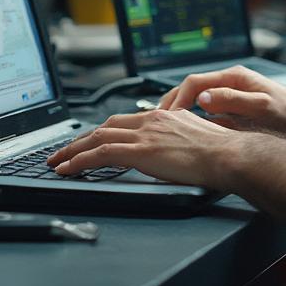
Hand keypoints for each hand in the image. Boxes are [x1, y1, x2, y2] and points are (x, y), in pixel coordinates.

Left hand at [47, 109, 239, 188]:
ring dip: (72, 151)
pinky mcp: (141, 151)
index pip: (124, 122)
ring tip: (56, 162)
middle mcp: (151, 120)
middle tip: (64, 151)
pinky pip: (101, 154)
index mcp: (164, 116)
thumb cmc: (222, 152)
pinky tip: (68, 169)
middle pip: (106, 127)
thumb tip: (177, 147)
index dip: (102, 132)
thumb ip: (181, 137)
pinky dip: (80, 160)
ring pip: (97, 138)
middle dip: (81, 140)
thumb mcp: (198, 137)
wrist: (230, 155)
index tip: (89, 141)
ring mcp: (145, 134)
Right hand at [157, 65, 285, 134]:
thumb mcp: (261, 107)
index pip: (195, 82)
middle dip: (173, 102)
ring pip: (197, 97)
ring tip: (167, 125)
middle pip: (191, 87)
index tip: (168, 116)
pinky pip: (207, 108)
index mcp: (234, 77)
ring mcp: (232, 92)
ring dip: (181, 109)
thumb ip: (232, 101)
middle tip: (158, 121)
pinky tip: (188, 129)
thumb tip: (202, 99)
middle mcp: (230, 81)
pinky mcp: (234, 105)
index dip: (178, 98)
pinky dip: (193, 116)